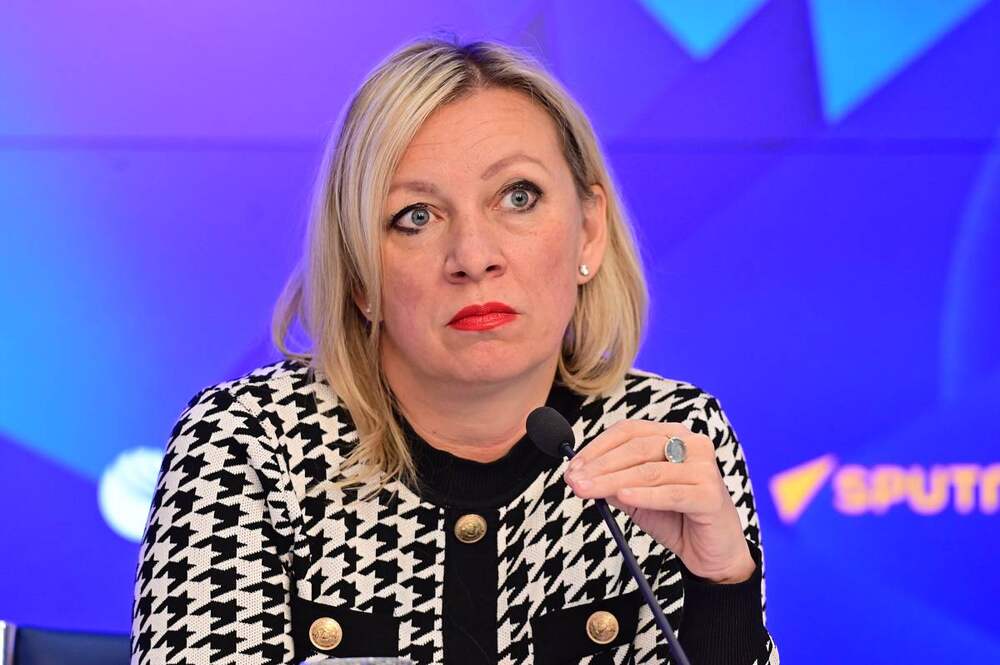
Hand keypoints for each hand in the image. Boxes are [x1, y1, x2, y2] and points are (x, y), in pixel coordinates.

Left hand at [563, 419, 754, 583]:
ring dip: (612, 481)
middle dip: (600, 465)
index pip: (629, 431)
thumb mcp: (636, 496)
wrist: (711, 553)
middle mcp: (692, 444)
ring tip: (587, 490)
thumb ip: (613, 482)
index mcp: (674, 436)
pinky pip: (671, 493)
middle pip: (637, 448)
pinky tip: (623, 497)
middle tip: (574, 481)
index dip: (597, 447)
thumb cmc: (675, 518)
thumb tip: (579, 473)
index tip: (572, 466)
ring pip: (649, 471)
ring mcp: (705, 468)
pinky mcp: (712, 495)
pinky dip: (644, 494)